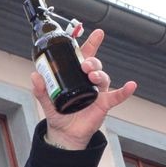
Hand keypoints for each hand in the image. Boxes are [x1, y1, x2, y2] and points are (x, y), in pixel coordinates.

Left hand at [34, 28, 136, 149]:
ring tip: (92, 76)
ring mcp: (98, 92)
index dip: (91, 44)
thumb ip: (41, 89)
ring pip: (103, 77)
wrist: (64, 133)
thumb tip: (35, 75)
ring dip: (99, 73)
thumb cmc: (58, 114)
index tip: (98, 33)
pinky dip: (125, 91)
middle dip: (92, 61)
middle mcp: (89, 81)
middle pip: (94, 65)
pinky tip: (131, 86)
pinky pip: (117, 96)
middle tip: (85, 65)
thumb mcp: (46, 100)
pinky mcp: (103, 104)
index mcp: (76, 76)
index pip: (84, 56)